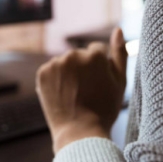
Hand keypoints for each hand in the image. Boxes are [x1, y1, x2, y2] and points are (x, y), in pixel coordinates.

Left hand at [36, 28, 126, 153]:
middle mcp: (73, 54)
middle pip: (79, 56)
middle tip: (86, 92)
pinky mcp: (42, 72)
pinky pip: (51, 70)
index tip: (98, 84)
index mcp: (94, 54)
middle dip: (82, 69)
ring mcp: (56, 63)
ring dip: (68, 73)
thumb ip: (120, 53)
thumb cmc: (105, 109)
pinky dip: (55, 79)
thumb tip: (118, 29)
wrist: (80, 133)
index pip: (96, 51)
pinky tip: (62, 94)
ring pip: (64, 63)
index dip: (98, 68)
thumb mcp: (120, 82)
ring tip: (73, 94)